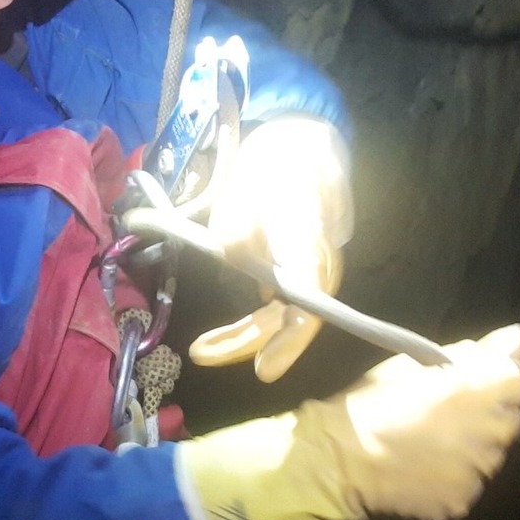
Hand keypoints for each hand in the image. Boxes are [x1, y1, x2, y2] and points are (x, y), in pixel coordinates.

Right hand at [176, 324, 519, 519]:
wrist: (340, 460)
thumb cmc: (373, 401)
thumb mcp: (418, 362)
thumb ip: (475, 352)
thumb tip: (518, 339)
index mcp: (482, 389)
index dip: (496, 383)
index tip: (468, 387)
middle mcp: (492, 431)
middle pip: (509, 421)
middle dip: (485, 417)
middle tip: (443, 418)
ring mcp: (479, 471)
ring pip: (489, 457)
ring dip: (470, 450)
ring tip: (428, 448)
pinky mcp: (462, 501)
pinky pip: (466, 486)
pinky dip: (451, 480)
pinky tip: (422, 472)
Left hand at [188, 116, 352, 381]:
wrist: (301, 149)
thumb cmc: (275, 166)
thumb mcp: (249, 186)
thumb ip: (238, 226)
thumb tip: (233, 255)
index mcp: (308, 241)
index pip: (308, 301)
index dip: (289, 340)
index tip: (265, 370)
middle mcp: (318, 265)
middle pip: (292, 319)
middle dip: (248, 342)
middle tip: (201, 353)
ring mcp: (311, 272)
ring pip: (283, 317)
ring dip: (243, 337)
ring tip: (202, 349)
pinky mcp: (297, 275)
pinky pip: (278, 308)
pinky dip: (250, 325)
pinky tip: (222, 338)